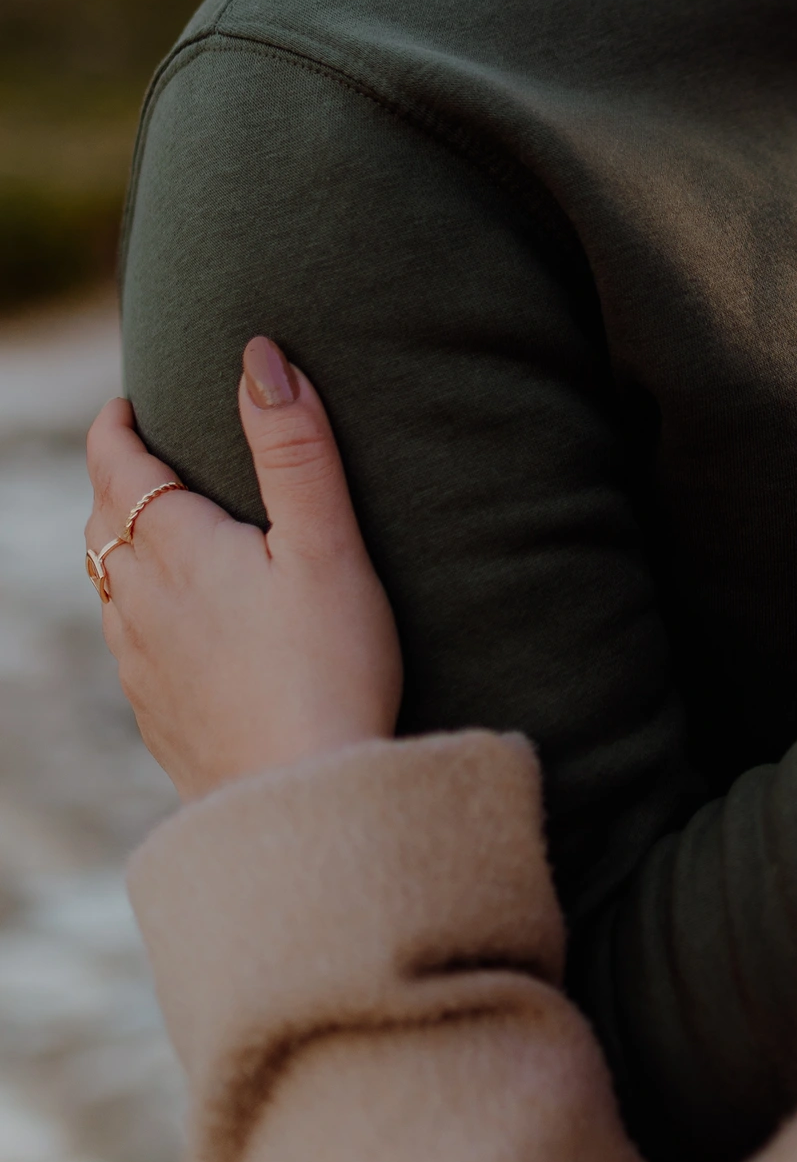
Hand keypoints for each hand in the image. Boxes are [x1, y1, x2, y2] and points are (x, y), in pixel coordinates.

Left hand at [86, 340, 401, 800]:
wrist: (303, 803)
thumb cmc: (329, 668)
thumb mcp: (328, 545)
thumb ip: (295, 448)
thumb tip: (260, 358)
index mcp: (177, 550)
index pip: (118, 467)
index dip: (117, 428)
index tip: (126, 405)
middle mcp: (139, 603)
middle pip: (103, 523)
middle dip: (117, 481)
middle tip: (144, 456)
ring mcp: (140, 665)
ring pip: (108, 586)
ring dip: (121, 547)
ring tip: (158, 533)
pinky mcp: (156, 716)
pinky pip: (129, 644)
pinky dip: (139, 611)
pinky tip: (177, 627)